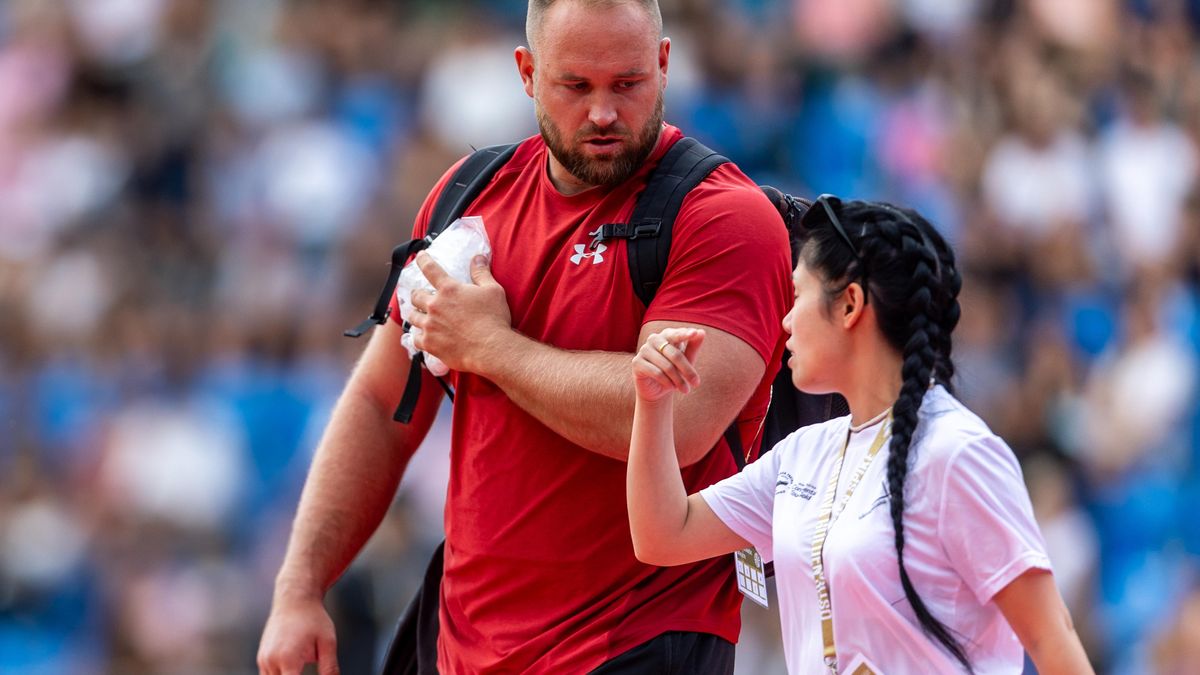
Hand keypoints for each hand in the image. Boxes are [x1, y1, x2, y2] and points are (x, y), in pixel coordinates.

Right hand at [257, 591, 339, 674]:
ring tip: (300, 665)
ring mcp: (263, 659)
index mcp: (288, 659)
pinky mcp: (262, 657)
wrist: (295, 598)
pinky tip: (294, 670)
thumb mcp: (328, 643)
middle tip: (306, 666)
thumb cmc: (314, 619)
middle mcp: (271, 661)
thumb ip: (329, 669)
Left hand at [407, 252, 512, 372]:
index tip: (421, 257)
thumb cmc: (494, 319)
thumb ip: (481, 273)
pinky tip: (423, 336)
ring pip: (413, 317)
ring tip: (421, 316)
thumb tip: (477, 258)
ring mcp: (430, 325)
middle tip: (422, 296)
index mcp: (449, 289)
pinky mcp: (429, 344)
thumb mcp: (493, 290)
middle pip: (416, 295)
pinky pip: (415, 338)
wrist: (491, 349)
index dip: (424, 260)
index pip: (430, 269)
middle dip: (418, 294)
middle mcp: (435, 305)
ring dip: (417, 314)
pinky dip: (418, 336)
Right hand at [632, 327, 705, 401]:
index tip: (694, 333)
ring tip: (685, 389)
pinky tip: (671, 387)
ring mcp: (644, 349)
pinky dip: (667, 382)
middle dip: (687, 371)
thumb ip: (693, 346)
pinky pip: (656, 373)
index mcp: (667, 335)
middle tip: (696, 383)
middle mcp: (654, 339)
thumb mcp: (687, 360)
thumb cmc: (675, 371)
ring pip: (667, 366)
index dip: (685, 334)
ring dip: (678, 380)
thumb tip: (702, 332)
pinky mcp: (637, 362)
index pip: (677, 334)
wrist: (658, 389)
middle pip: (675, 354)